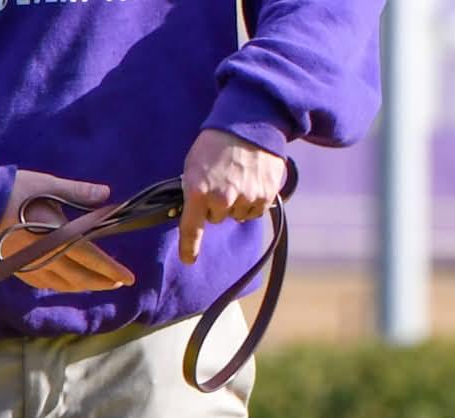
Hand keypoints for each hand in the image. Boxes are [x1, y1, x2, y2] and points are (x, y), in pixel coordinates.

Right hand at [0, 170, 135, 291]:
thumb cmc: (10, 189)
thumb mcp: (46, 184)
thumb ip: (77, 192)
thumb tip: (106, 194)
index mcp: (54, 235)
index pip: (90, 257)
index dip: (111, 269)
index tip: (128, 278)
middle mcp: (43, 256)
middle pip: (80, 277)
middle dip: (102, 281)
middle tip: (119, 283)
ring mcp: (29, 266)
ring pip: (63, 284)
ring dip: (84, 285)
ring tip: (100, 283)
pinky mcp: (16, 268)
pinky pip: (45, 283)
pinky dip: (62, 285)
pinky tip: (69, 283)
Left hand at [178, 129, 286, 264]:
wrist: (250, 121)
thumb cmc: (217, 142)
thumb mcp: (193, 163)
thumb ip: (190, 190)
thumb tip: (189, 212)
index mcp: (198, 190)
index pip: (191, 228)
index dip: (189, 246)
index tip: (188, 259)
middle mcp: (222, 198)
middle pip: (216, 219)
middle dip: (216, 205)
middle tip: (221, 180)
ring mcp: (245, 198)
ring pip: (237, 215)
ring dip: (237, 202)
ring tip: (238, 176)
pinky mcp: (265, 196)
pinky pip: (255, 210)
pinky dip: (253, 199)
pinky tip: (251, 179)